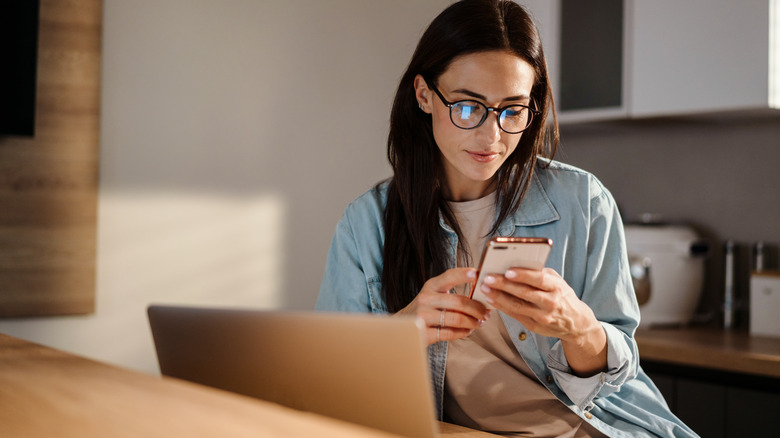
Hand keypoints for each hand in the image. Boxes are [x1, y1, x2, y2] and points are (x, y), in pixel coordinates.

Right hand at [396, 267, 491, 345]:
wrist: (402, 327)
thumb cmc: (425, 309)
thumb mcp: (433, 294)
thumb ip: (451, 292)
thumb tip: (481, 293)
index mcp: (431, 286)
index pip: (449, 276)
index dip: (464, 274)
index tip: (477, 274)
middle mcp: (425, 299)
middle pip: (459, 302)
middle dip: (477, 308)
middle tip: (486, 313)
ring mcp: (423, 316)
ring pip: (457, 319)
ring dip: (473, 322)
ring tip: (479, 323)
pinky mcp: (424, 332)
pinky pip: (450, 333)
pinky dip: (463, 333)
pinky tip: (468, 331)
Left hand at [480, 267, 606, 375]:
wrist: (575, 323)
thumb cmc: (562, 295)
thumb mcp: (557, 281)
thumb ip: (540, 273)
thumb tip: (517, 264)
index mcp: (557, 287)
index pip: (539, 279)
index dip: (523, 275)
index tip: (508, 270)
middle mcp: (551, 303)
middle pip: (524, 293)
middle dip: (504, 285)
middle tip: (488, 278)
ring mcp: (542, 317)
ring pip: (517, 306)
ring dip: (498, 297)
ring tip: (484, 288)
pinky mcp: (534, 326)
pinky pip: (515, 315)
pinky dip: (501, 307)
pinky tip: (491, 300)